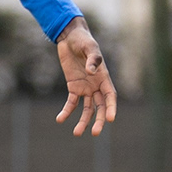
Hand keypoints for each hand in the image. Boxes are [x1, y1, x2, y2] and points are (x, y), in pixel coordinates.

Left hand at [54, 17, 116, 136]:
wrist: (70, 38)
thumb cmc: (83, 41)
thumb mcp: (89, 47)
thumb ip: (93, 58)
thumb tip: (92, 71)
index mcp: (104, 77)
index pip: (110, 96)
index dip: (111, 108)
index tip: (110, 119)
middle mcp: (97, 85)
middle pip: (100, 107)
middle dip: (99, 120)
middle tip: (96, 133)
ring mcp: (85, 88)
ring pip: (87, 108)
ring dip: (83, 121)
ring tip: (77, 133)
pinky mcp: (73, 87)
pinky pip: (71, 102)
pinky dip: (66, 111)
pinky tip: (60, 119)